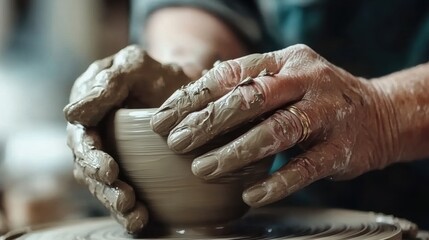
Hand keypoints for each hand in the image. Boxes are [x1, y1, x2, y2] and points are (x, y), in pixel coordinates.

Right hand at [64, 45, 190, 232]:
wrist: (177, 85)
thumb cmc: (154, 73)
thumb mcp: (133, 66)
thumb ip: (106, 85)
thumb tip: (71, 115)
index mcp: (87, 107)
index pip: (81, 136)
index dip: (91, 156)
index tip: (108, 170)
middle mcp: (93, 132)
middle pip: (89, 166)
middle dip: (105, 185)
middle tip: (124, 197)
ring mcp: (108, 151)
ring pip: (103, 183)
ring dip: (116, 201)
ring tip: (135, 215)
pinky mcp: (125, 167)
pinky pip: (121, 189)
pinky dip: (128, 208)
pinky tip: (139, 220)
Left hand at [151, 44, 398, 206]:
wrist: (379, 113)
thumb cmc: (316, 98)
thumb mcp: (285, 78)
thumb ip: (246, 86)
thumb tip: (192, 100)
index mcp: (286, 60)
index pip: (231, 74)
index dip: (194, 96)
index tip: (164, 118)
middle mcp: (306, 80)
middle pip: (250, 99)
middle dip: (207, 122)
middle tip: (175, 142)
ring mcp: (326, 113)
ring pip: (276, 131)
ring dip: (235, 152)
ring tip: (202, 168)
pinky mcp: (341, 148)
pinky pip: (305, 167)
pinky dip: (276, 183)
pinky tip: (249, 195)